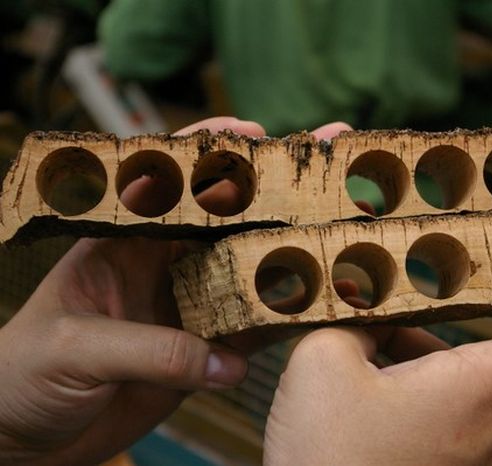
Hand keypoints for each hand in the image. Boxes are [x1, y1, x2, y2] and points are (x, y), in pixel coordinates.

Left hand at [0, 117, 350, 464]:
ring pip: (253, 268)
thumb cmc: (22, 378)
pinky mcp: (205, 348)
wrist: (26, 437)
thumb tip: (222, 361)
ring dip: (298, 249)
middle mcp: (165, 263)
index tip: (257, 133)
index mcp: (121, 241)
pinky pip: (254, 329)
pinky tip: (325, 303)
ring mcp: (190, 303)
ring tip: (348, 226)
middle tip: (331, 165)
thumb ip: (150, 348)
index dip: (211, 152)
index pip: (168, 182)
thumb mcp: (75, 349)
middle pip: (230, 218)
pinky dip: (288, 319)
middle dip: (280, 190)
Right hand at [264, 294, 491, 464]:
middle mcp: (488, 423)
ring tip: (405, 324)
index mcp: (476, 389)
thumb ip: (354, 321)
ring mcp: (472, 451)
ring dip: (459, 351)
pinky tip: (389, 367)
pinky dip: (441, 380)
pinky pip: (462, 411)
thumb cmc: (328, 453)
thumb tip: (370, 314)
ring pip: (488, 386)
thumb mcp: (324, 361)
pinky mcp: (450, 465)